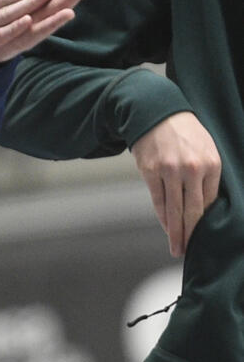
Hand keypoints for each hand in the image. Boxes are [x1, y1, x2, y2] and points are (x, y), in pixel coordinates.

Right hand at [132, 112, 221, 256]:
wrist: (154, 110)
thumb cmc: (184, 131)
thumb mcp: (206, 148)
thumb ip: (208, 175)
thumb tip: (206, 206)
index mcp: (211, 164)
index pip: (210, 203)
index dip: (206, 224)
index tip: (205, 239)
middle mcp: (191, 169)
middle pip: (193, 211)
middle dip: (191, 235)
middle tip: (189, 252)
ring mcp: (169, 170)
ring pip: (174, 210)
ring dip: (175, 232)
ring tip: (177, 248)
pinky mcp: (150, 170)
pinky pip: (157, 199)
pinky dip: (162, 216)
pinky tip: (166, 227)